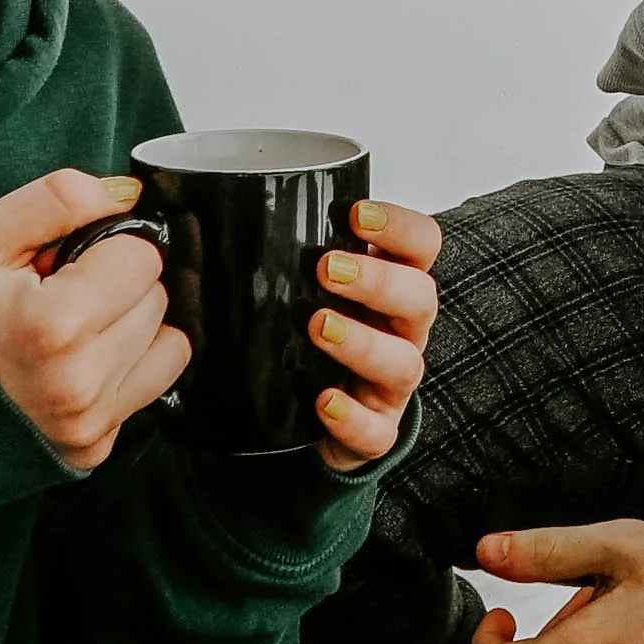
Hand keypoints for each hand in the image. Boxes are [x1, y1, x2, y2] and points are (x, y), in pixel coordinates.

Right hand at [0, 167, 188, 472]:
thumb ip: (59, 198)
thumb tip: (129, 196)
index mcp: (52, 326)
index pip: (142, 255)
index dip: (108, 246)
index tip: (68, 262)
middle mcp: (78, 385)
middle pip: (156, 297)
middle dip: (119, 284)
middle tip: (65, 295)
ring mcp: (89, 422)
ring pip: (167, 338)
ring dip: (130, 324)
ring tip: (74, 328)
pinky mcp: (96, 446)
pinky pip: (159, 381)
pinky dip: (134, 363)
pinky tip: (87, 359)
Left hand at [308, 197, 440, 473]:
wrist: (316, 414)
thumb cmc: (317, 335)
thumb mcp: (312, 289)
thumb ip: (294, 256)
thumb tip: (220, 213)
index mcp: (395, 286)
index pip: (422, 245)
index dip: (399, 226)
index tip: (354, 213)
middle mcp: (403, 331)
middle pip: (421, 299)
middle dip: (378, 280)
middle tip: (326, 267)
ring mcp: (393, 384)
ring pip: (403, 363)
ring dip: (363, 342)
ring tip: (318, 326)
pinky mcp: (377, 430)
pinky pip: (377, 431)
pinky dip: (352, 417)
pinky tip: (323, 401)